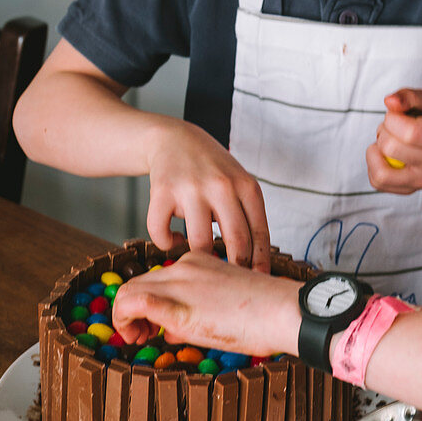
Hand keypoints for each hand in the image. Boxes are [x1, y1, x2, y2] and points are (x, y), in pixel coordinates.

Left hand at [112, 250, 299, 353]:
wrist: (285, 310)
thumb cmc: (266, 312)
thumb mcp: (225, 303)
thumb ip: (196, 310)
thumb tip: (170, 330)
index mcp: (198, 262)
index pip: (156, 278)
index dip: (146, 304)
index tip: (153, 326)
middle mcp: (184, 267)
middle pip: (137, 283)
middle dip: (130, 311)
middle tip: (143, 336)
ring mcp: (181, 284)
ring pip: (128, 292)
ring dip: (124, 318)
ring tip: (139, 338)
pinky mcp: (179, 307)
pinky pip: (136, 303)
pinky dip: (125, 320)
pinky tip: (136, 336)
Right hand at [145, 119, 270, 269]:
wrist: (175, 139)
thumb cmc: (213, 170)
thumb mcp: (240, 184)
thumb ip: (248, 217)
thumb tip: (256, 265)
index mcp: (246, 187)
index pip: (259, 234)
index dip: (260, 263)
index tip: (257, 281)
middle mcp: (221, 187)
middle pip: (235, 243)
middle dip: (235, 268)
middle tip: (229, 281)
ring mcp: (191, 189)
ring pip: (200, 244)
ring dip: (199, 259)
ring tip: (199, 256)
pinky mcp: (161, 193)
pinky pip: (162, 234)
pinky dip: (168, 243)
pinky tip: (174, 238)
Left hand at [366, 88, 421, 193]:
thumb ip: (408, 96)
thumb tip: (389, 101)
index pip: (408, 132)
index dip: (392, 118)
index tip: (398, 114)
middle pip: (390, 149)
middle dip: (383, 132)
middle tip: (394, 128)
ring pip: (381, 174)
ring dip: (375, 152)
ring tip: (388, 142)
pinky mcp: (409, 189)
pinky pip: (377, 182)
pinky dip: (374, 165)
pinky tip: (386, 154)